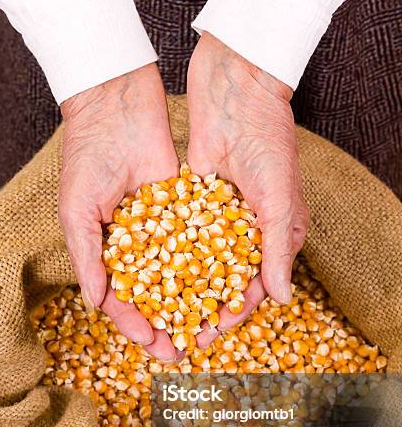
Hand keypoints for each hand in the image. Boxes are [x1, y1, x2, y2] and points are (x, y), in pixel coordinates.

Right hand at [59, 65, 181, 361]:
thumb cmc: (87, 157)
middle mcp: (136, 245)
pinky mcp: (186, 210)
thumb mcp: (77, 210)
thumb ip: (86, 256)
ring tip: (208, 329)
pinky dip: (209, 266)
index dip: (134, 323)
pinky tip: (224, 287)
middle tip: (183, 351)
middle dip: (167, 323)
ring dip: (192, 304)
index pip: (121, 298)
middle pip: (154, 295)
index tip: (152, 344)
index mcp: (105, 251)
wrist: (119, 107)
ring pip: (180, 275)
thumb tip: (95, 304)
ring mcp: (162, 229)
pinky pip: (199, 242)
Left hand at [187, 33, 309, 346]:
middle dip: (201, 308)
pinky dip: (165, 255)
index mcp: (273, 235)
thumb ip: (277, 250)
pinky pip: (179, 234)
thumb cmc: (269, 143)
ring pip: (197, 262)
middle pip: (220, 280)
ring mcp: (217, 216)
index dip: (231, 313)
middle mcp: (245, 231)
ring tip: (159, 314)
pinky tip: (146, 276)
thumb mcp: (278, 200)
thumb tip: (280, 300)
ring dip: (180, 288)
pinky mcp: (192, 200)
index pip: (251, 285)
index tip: (210, 335)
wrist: (236, 91)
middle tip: (179, 335)